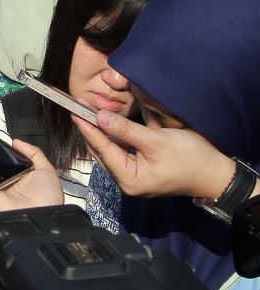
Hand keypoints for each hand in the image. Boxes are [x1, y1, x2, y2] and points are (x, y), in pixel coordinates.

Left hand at [74, 110, 236, 199]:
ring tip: (88, 112)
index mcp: (129, 178)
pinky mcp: (138, 171)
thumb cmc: (190, 157)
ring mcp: (132, 178)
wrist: (215, 174)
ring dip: (99, 132)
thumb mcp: (156, 140)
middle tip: (79, 107)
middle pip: (101, 152)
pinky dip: (112, 138)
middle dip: (90, 129)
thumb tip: (100, 117)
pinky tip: (105, 124)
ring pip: (108, 152)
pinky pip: (119, 153)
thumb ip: (126, 130)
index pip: (102, 148)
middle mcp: (126, 181)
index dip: (87, 127)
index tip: (74, 110)